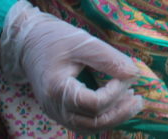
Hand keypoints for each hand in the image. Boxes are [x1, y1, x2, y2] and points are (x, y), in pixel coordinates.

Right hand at [0, 0, 143, 131]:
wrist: (28, 44)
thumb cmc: (55, 39)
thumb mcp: (83, 43)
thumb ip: (109, 59)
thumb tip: (134, 73)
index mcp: (58, 89)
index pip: (93, 104)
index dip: (115, 93)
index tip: (127, 75)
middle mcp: (55, 107)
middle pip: (92, 123)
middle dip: (119, 112)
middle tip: (139, 98)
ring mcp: (56, 113)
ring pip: (89, 127)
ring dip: (114, 118)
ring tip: (133, 102)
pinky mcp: (61, 112)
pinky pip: (84, 123)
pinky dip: (103, 118)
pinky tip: (118, 105)